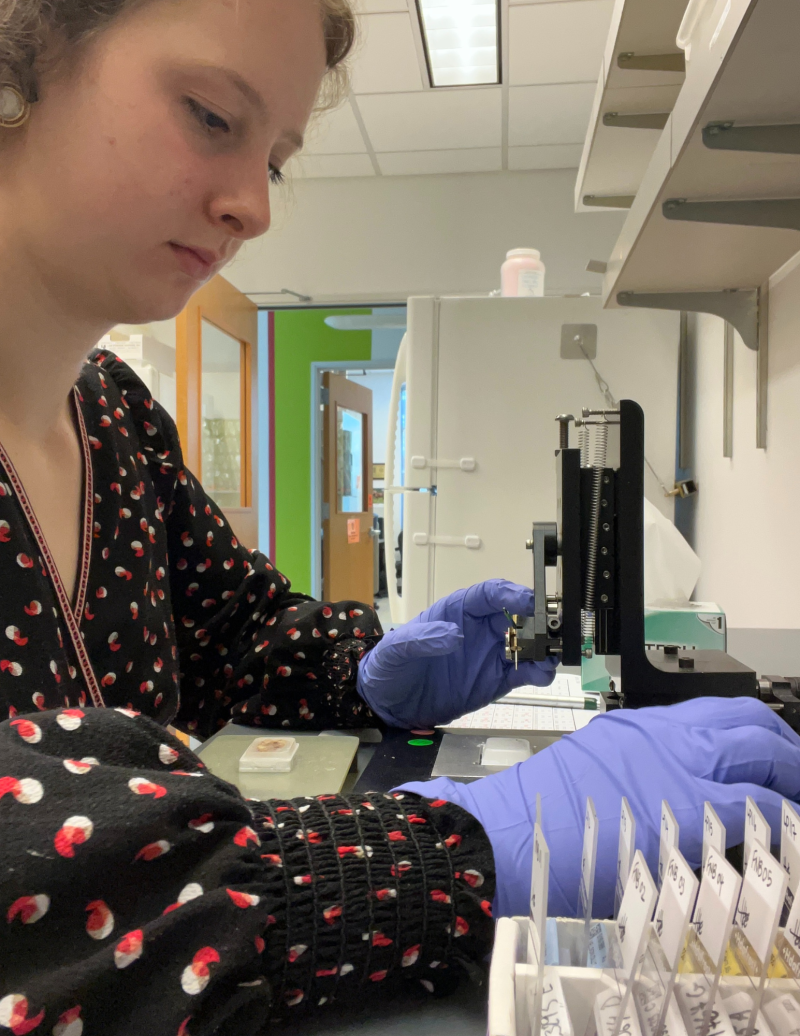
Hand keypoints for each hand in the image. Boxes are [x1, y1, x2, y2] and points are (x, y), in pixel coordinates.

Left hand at [356, 579, 556, 727]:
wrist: (390, 704)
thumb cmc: (391, 666)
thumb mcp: (398, 649)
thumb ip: (423, 639)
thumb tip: (454, 635)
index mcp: (458, 611)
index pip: (491, 594)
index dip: (511, 594)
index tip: (528, 600)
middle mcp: (480, 629)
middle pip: (517, 616)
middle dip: (537, 619)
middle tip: (550, 627)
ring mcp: (490, 654)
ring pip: (527, 644)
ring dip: (543, 646)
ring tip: (552, 654)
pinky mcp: (495, 680)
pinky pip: (524, 672)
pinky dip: (539, 672)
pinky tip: (543, 674)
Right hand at [398, 697, 799, 916]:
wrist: (509, 832)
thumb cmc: (538, 814)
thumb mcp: (589, 772)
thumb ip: (637, 773)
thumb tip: (672, 797)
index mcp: (639, 725)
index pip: (714, 711)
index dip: (752, 730)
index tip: (767, 750)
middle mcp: (663, 735)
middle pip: (745, 721)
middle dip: (782, 744)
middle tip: (796, 770)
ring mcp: (678, 766)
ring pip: (760, 751)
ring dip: (791, 771)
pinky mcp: (687, 806)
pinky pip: (757, 803)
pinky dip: (782, 811)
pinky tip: (789, 826)